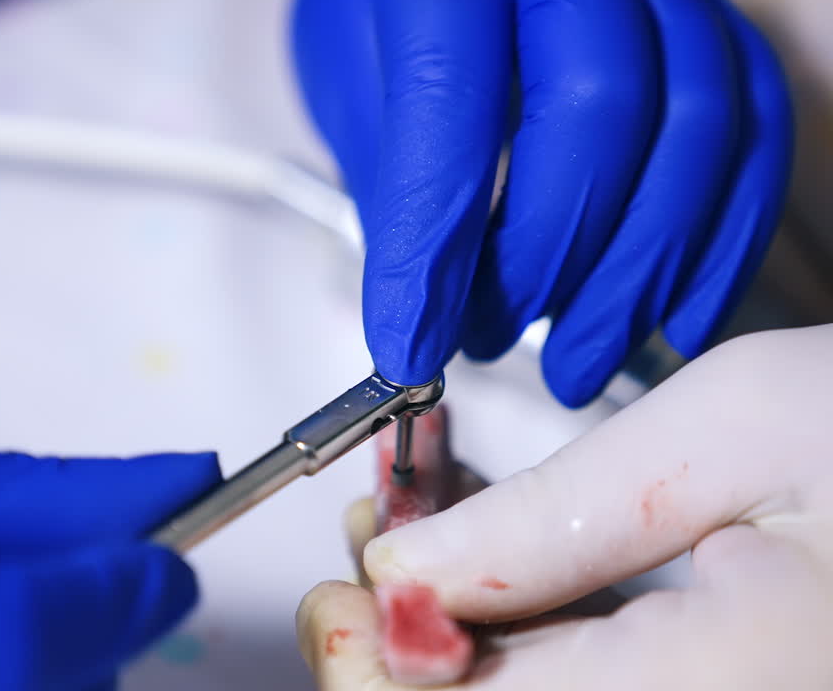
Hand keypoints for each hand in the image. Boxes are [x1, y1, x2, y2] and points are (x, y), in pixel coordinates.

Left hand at [292, 0, 792, 405]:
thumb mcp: (350, 67)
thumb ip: (393, 174)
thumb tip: (423, 313)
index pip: (451, 101)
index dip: (434, 243)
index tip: (412, 344)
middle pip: (600, 106)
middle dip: (549, 257)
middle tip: (492, 339)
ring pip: (698, 123)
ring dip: (640, 272)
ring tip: (576, 356)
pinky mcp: (714, 22)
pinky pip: (754, 128)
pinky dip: (718, 242)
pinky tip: (670, 317)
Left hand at [297, 324, 832, 688]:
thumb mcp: (739, 424)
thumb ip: (556, 512)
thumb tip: (408, 567)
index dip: (367, 658)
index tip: (345, 578)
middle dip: (408, 656)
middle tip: (386, 555)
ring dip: (466, 656)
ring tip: (443, 554)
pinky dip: (532, 661)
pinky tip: (517, 591)